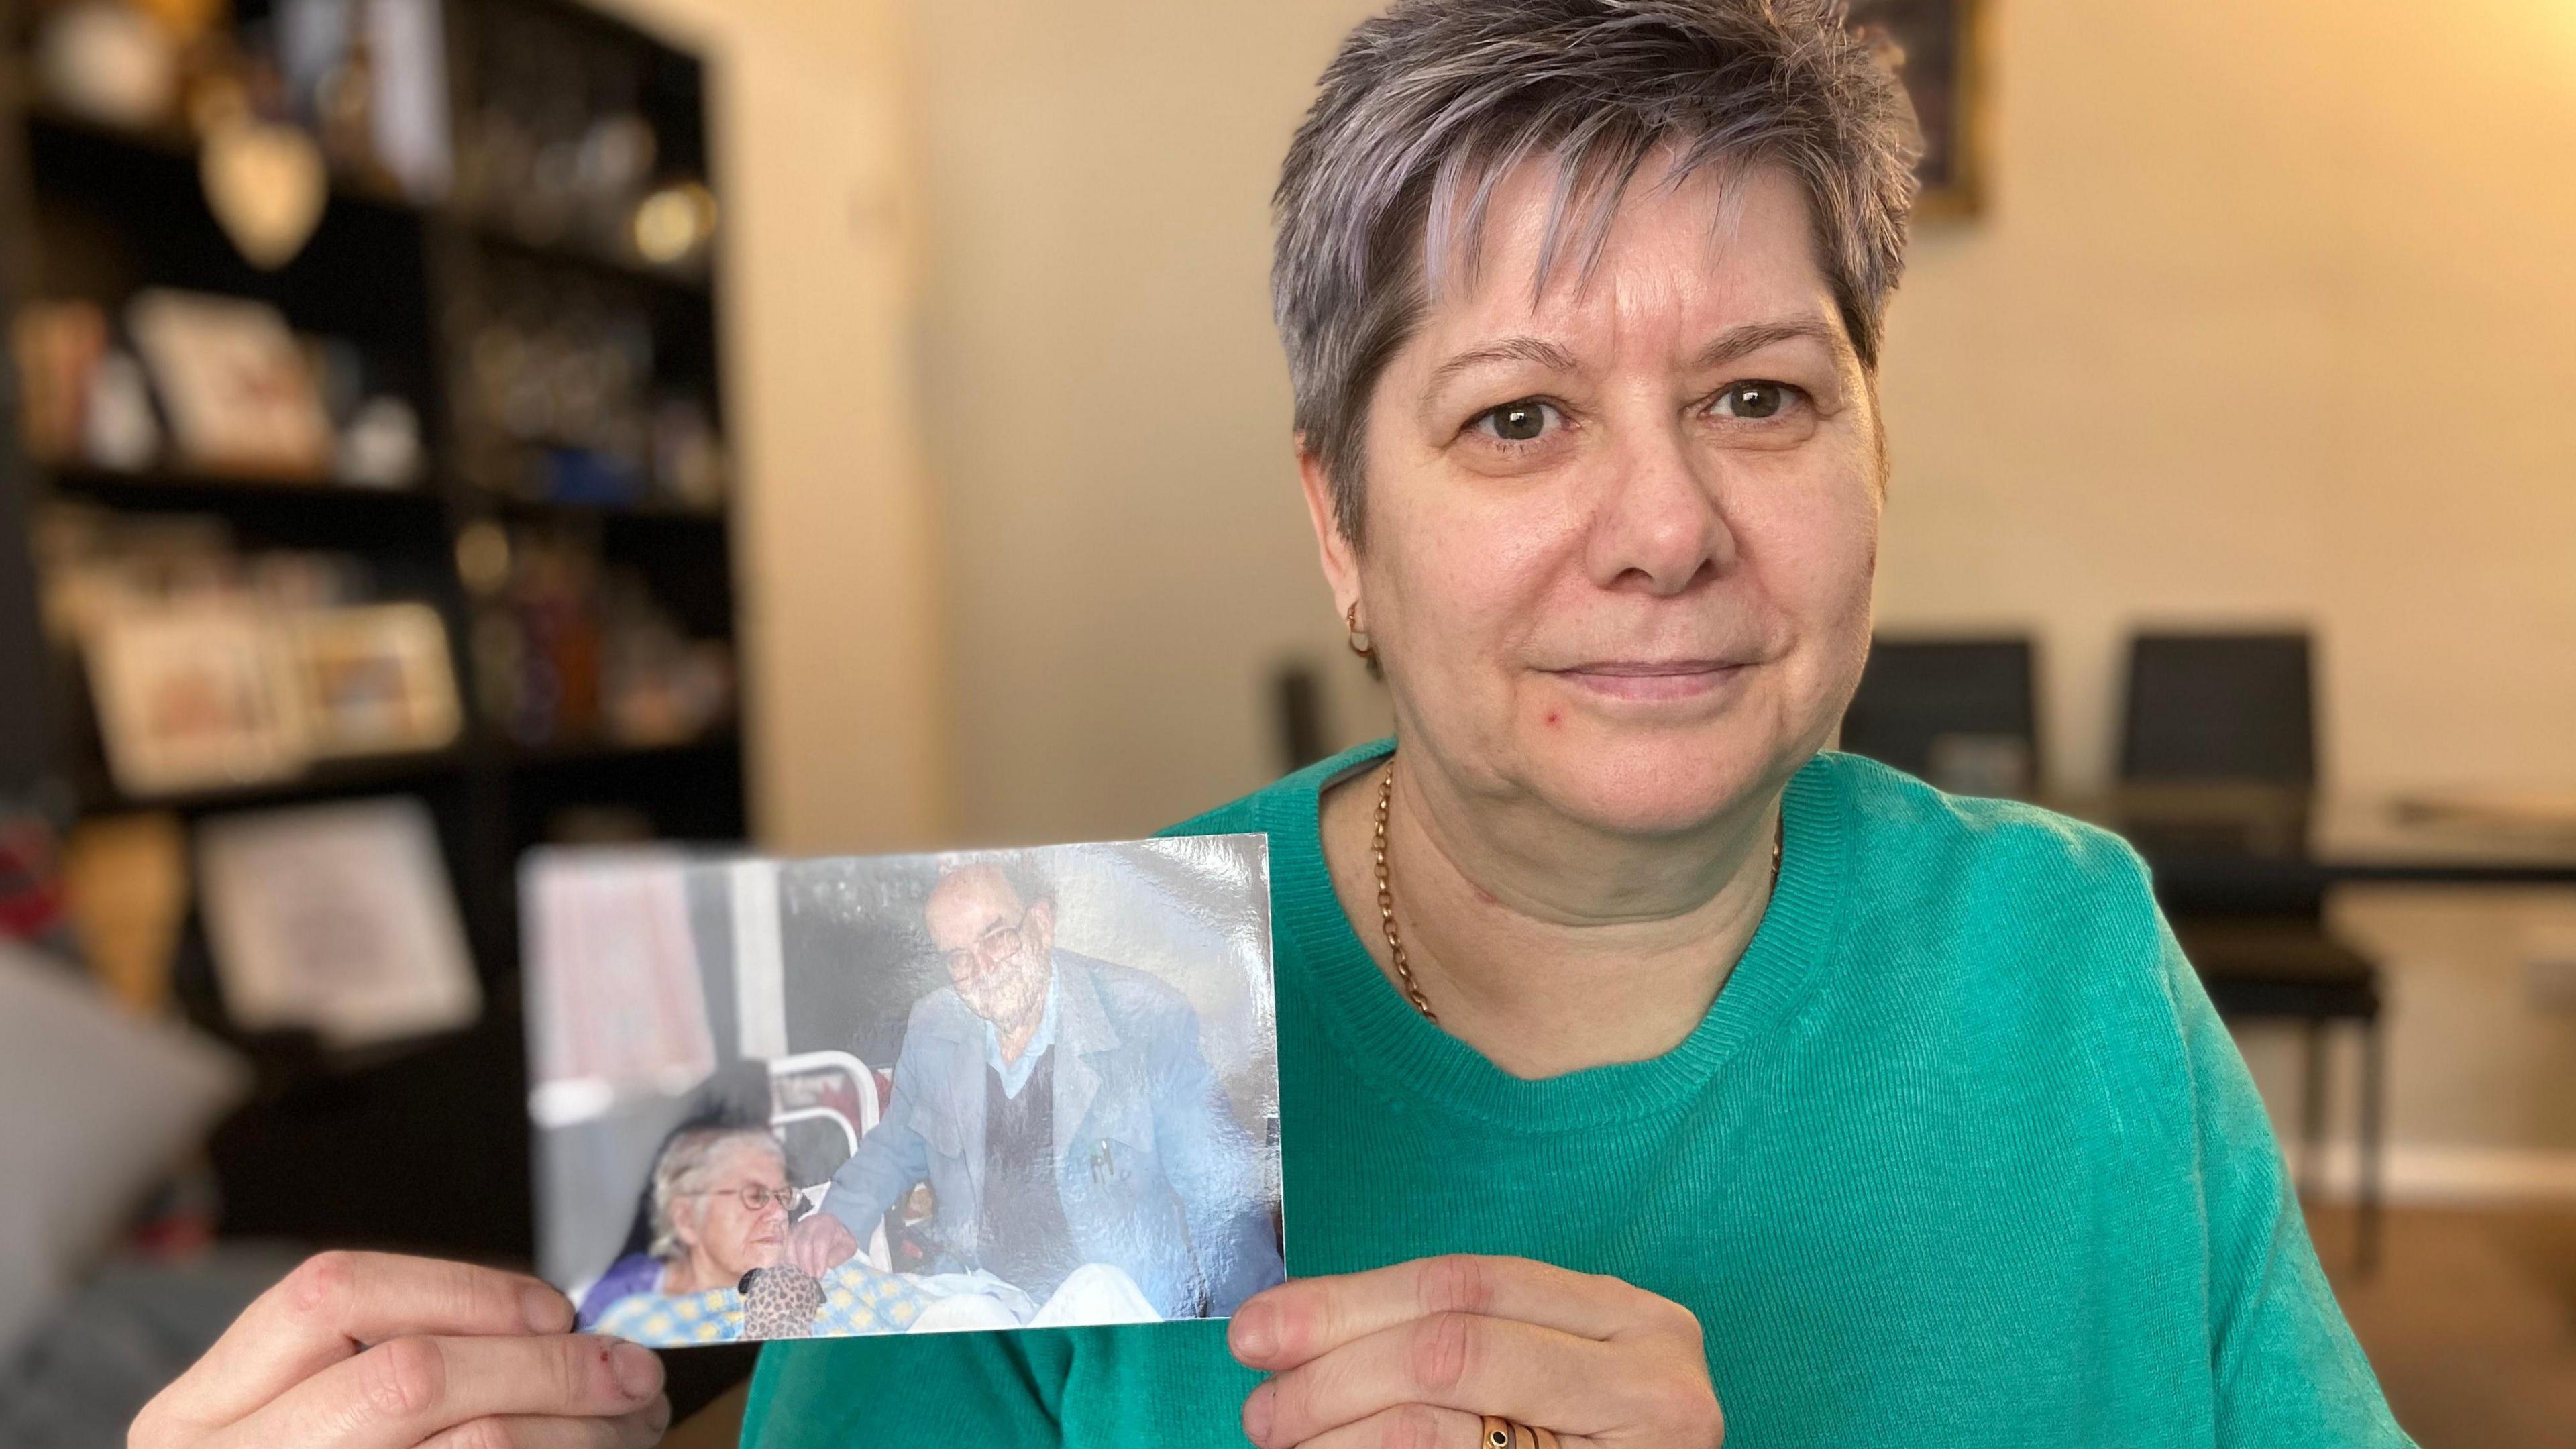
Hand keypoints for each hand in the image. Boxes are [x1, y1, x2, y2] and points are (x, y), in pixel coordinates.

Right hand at [131, 1251, 668, 1448]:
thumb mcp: (313, 1419)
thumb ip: (408, 1361)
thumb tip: (574, 1335)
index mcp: (200, 1411)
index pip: (332, 1293)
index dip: (460, 1290)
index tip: (556, 1310)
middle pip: (410, 1375)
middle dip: (545, 1366)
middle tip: (635, 1371)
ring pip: (471, 1447)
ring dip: (574, 1431)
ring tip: (634, 1422)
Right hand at [785, 1213, 857, 1276]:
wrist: (829, 1229)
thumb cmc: (839, 1240)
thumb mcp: (848, 1246)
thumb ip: (841, 1254)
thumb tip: (828, 1263)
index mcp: (827, 1223)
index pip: (820, 1241)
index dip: (819, 1259)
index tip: (819, 1275)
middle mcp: (809, 1223)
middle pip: (803, 1243)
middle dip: (806, 1263)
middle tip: (809, 1278)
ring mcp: (796, 1228)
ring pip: (790, 1245)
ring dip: (794, 1264)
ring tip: (800, 1277)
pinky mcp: (787, 1236)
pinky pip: (783, 1248)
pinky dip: (786, 1261)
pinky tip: (791, 1272)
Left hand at [1228, 1255, 1721, 1448]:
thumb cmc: (1592, 1444)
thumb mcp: (1550, 1374)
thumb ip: (1461, 1339)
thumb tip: (1300, 1327)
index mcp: (1632, 1321)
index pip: (1463, 1286)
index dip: (1349, 1302)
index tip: (1262, 1328)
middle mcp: (1650, 1379)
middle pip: (1446, 1347)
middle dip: (1332, 1369)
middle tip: (1262, 1405)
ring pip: (1436, 1424)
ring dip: (1337, 1430)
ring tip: (1286, 1440)